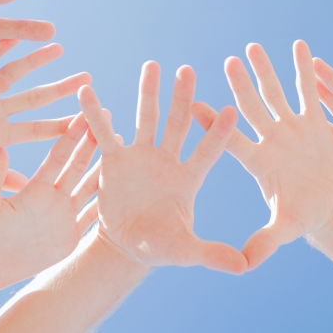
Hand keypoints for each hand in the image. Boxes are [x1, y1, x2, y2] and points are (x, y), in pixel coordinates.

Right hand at [0, 39, 89, 188]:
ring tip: (58, 46)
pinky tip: (14, 33)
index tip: (89, 122)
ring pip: (15, 73)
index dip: (63, 126)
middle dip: (62, 88)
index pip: (39, 129)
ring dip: (35, 60)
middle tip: (89, 79)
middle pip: (36, 97)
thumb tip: (29, 187)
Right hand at [0, 114, 98, 292]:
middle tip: (107, 119)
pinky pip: (92, 216)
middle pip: (79, 167)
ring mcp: (66, 226)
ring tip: (118, 146)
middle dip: (93, 141)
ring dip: (104, 167)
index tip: (85, 115)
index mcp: (34, 194)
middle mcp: (55, 208)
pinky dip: (103, 200)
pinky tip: (114, 185)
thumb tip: (0, 144)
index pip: (58, 157)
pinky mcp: (71, 241)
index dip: (72, 134)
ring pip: (91, 189)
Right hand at [78, 63, 245, 272]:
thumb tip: (244, 267)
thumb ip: (212, 254)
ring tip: (152, 65)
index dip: (218, 133)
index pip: (208, 151)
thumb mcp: (186, 251)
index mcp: (189, 178)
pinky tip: (87, 91)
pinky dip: (96, 114)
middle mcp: (167, 160)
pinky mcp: (115, 161)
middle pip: (177, 123)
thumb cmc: (161, 246)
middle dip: (183, 98)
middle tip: (188, 70)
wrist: (128, 246)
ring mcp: (141, 157)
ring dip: (149, 93)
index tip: (232, 110)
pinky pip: (105, 133)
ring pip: (146, 119)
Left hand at [193, 40, 332, 267]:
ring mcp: (290, 128)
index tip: (193, 105)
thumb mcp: (280, 231)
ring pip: (274, 93)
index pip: (229, 140)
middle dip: (239, 85)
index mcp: (257, 162)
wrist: (325, 208)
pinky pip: (308, 91)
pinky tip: (301, 46)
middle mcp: (269, 139)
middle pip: (250, 108)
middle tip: (227, 62)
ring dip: (265, 71)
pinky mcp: (313, 123)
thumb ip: (262, 244)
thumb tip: (242, 265)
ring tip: (253, 47)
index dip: (212, 124)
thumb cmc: (299, 218)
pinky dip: (305, 69)